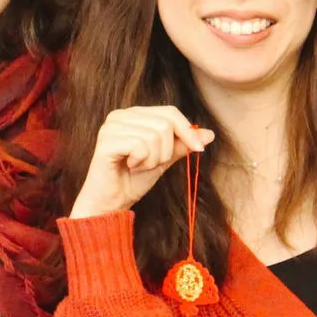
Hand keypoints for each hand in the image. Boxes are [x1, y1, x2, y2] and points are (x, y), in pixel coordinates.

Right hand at [68, 106, 214, 220]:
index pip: (170, 112)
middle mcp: (120, 115)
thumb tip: (209, 134)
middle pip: (165, 124)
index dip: (187, 130)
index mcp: (133, 114)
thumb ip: (182, 145)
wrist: (111, 203)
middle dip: (166, 151)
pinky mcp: (106, 141)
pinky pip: (140, 146)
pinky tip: (129, 166)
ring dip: (153, 159)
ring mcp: (111, 126)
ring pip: (154, 136)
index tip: (200, 149)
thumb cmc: (133, 180)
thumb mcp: (163, 160)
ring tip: (138, 166)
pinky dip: (142, 162)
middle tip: (151, 164)